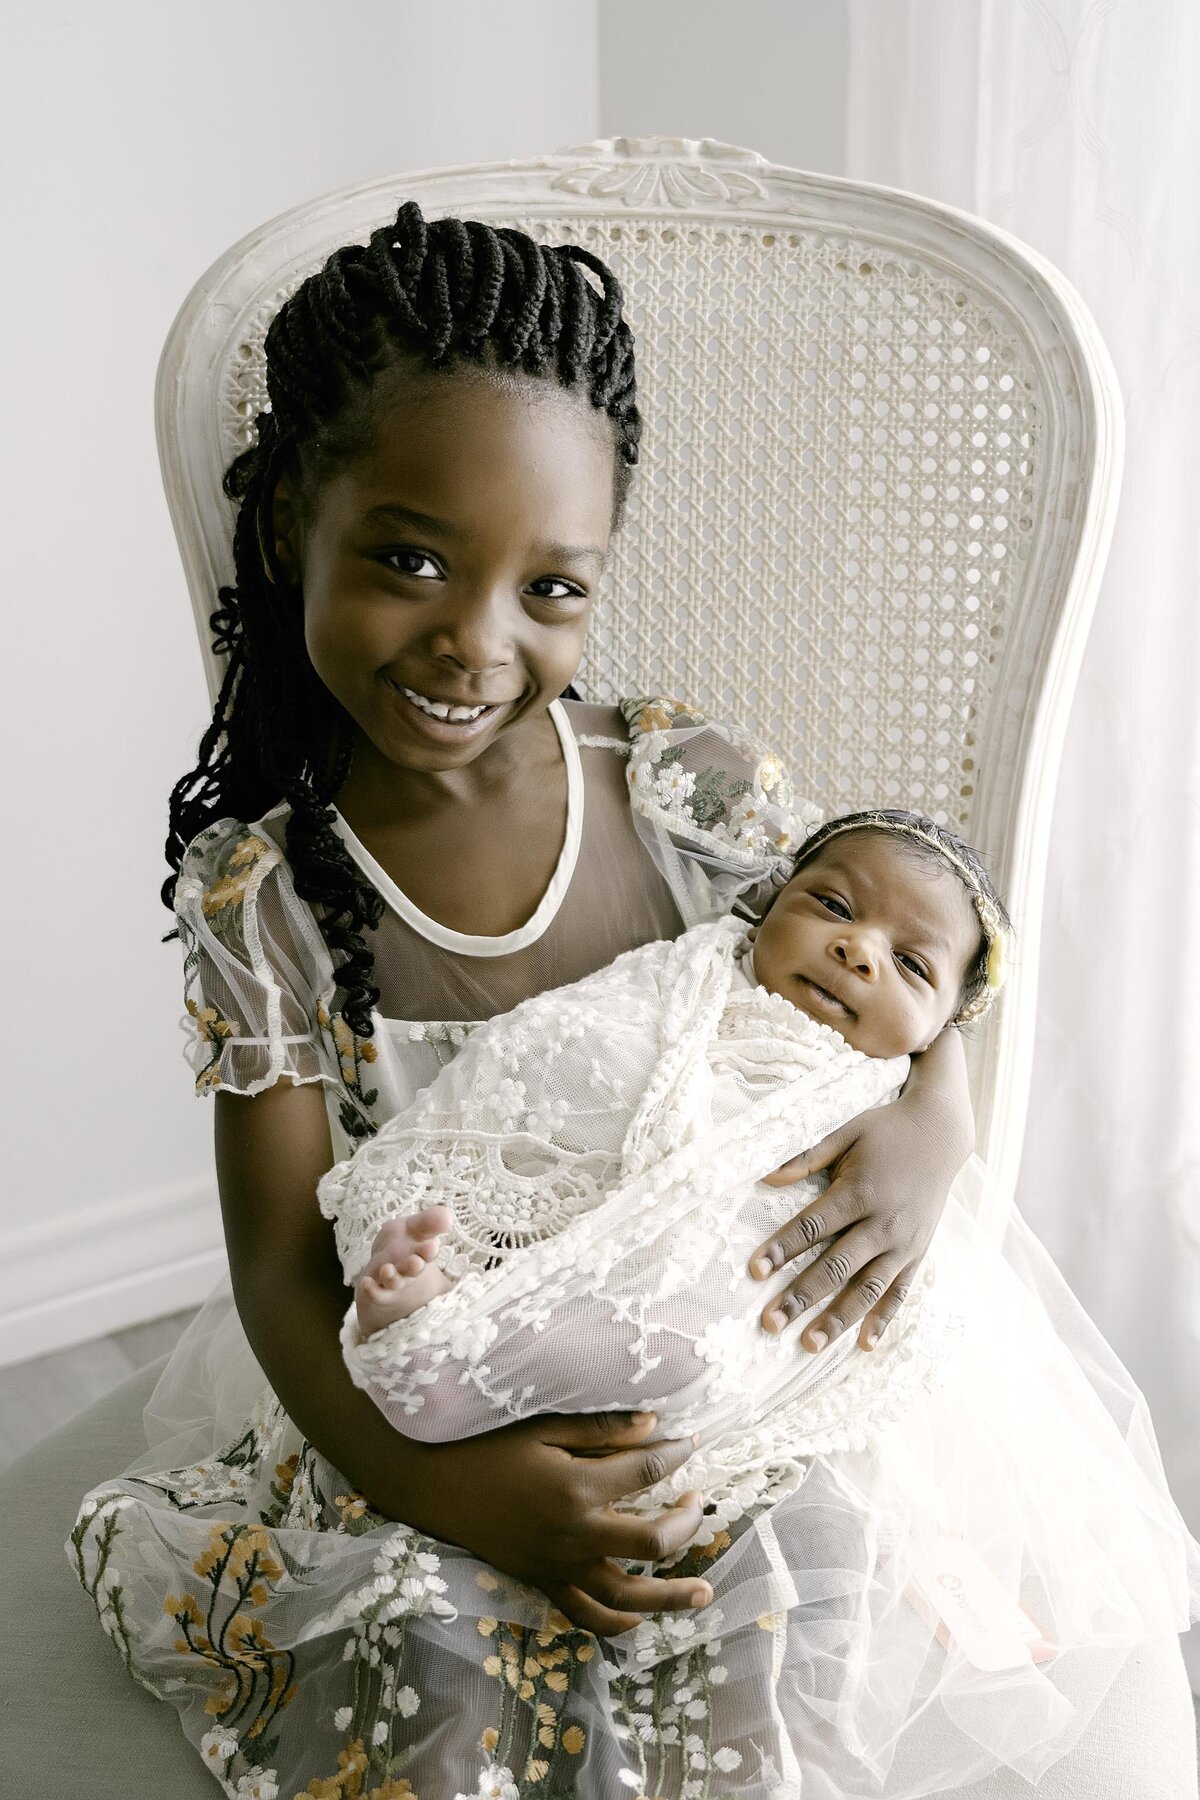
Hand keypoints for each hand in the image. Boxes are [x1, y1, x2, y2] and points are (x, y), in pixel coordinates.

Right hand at [422, 1410, 711, 1635]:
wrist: (434, 1486)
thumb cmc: (488, 1448)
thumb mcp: (544, 1427)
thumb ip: (601, 1429)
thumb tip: (655, 1425)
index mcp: (577, 1488)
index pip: (646, 1472)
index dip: (676, 1455)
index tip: (692, 1442)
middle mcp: (575, 1534)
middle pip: (651, 1541)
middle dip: (686, 1524)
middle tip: (699, 1503)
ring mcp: (559, 1566)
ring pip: (626, 1594)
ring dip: (669, 1596)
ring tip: (703, 1592)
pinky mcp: (541, 1582)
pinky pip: (584, 1614)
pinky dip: (615, 1623)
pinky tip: (638, 1618)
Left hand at [749, 1032, 972, 1350]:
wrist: (940, 1132)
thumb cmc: (885, 1130)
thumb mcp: (845, 1133)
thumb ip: (805, 1159)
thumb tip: (765, 1178)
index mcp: (859, 1191)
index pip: (812, 1226)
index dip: (781, 1249)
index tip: (753, 1270)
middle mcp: (883, 1222)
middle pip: (835, 1266)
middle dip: (801, 1296)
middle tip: (770, 1323)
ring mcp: (904, 1242)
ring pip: (867, 1289)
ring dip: (838, 1319)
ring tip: (809, 1345)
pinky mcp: (919, 1253)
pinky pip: (900, 1292)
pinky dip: (884, 1319)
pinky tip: (864, 1345)